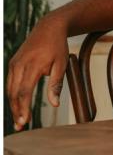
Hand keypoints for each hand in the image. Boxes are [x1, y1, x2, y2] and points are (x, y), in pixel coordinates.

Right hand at [6, 15, 69, 130]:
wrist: (48, 28)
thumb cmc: (57, 46)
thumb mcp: (62, 64)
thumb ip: (56, 84)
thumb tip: (55, 104)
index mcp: (32, 66)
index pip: (24, 92)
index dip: (23, 108)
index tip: (24, 121)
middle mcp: (19, 65)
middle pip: (14, 93)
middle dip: (16, 111)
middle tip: (20, 126)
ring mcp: (14, 64)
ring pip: (9, 89)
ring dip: (13, 105)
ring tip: (19, 119)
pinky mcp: (12, 63)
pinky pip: (9, 82)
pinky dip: (12, 95)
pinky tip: (17, 105)